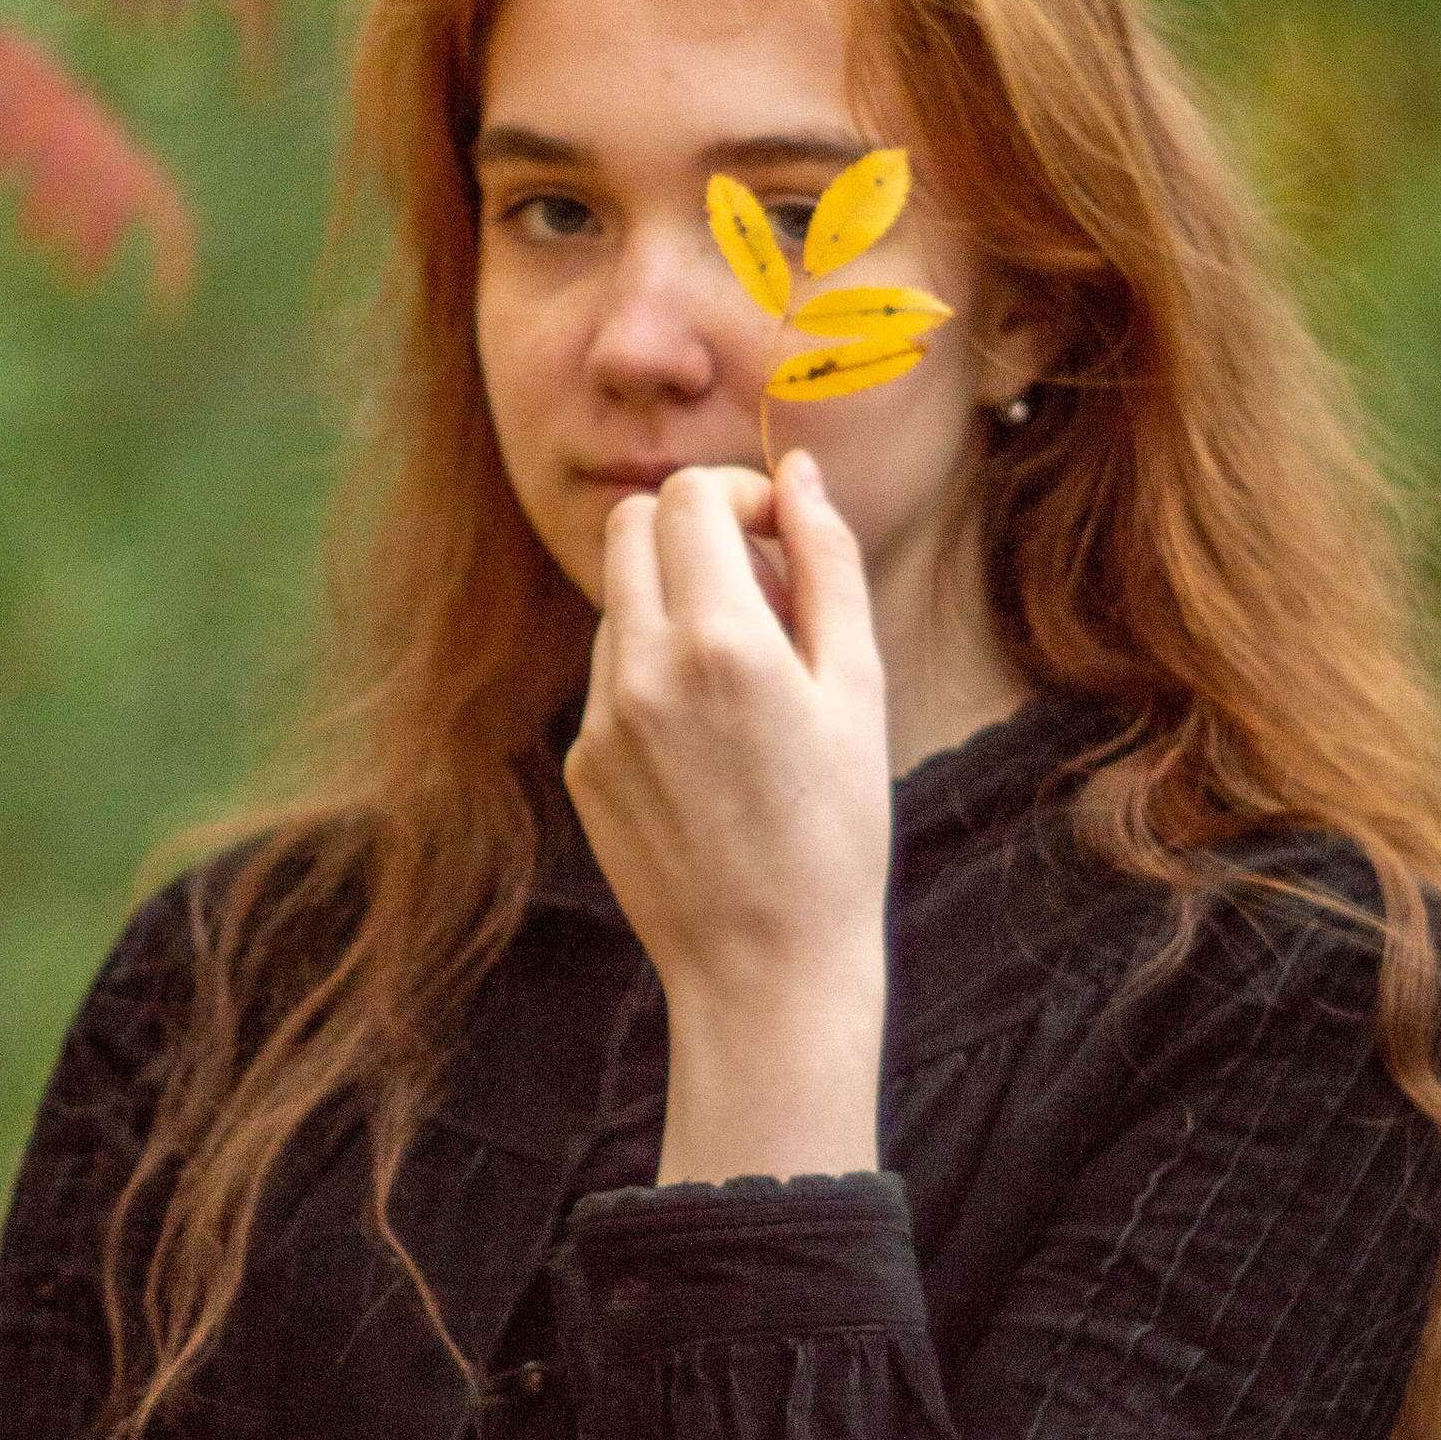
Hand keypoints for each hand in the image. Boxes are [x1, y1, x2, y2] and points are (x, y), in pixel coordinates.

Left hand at [565, 453, 892, 1182]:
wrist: (767, 967)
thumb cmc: (837, 830)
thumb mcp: (857, 686)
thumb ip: (826, 562)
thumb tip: (798, 473)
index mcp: (720, 641)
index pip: (689, 496)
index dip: (739, 494)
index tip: (780, 533)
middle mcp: (641, 669)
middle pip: (631, 526)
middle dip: (693, 528)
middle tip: (761, 586)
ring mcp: (600, 718)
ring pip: (618, 601)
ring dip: (676, 603)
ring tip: (746, 680)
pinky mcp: (582, 762)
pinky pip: (610, 675)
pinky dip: (655, 672)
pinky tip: (711, 742)